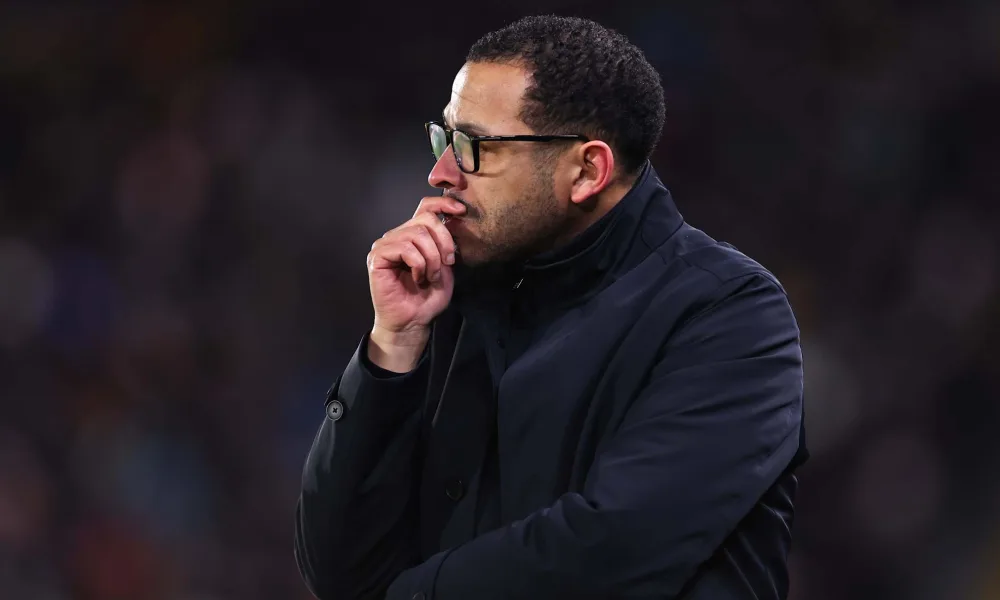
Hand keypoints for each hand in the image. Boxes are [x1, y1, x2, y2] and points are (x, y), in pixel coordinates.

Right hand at [365, 196, 465, 370]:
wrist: (412, 322)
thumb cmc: (427, 298)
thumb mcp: (445, 266)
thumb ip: (446, 244)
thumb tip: (454, 219)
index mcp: (414, 234)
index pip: (426, 207)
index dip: (444, 203)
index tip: (461, 211)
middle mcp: (398, 235)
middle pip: (426, 219)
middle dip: (444, 241)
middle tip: (448, 262)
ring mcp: (386, 244)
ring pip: (417, 234)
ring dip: (432, 259)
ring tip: (430, 277)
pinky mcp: (377, 255)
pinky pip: (405, 248)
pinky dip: (418, 265)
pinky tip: (418, 278)